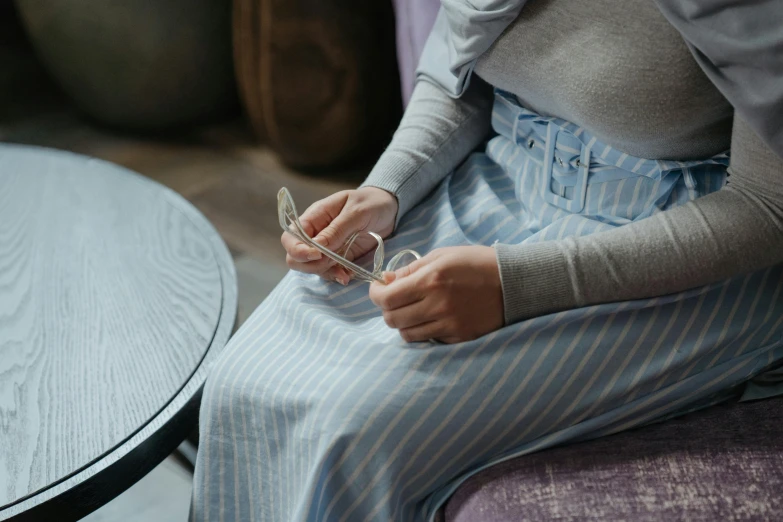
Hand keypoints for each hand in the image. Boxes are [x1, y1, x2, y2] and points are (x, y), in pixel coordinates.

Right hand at [280, 187, 397, 283]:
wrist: (389, 208)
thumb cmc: (371, 203)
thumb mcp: (356, 212)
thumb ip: (336, 229)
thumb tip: (317, 247)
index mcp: (314, 217)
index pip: (290, 237)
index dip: (298, 249)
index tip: (318, 255)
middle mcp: (316, 233)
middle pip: (295, 256)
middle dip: (310, 264)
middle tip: (333, 262)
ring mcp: (326, 248)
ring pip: (310, 267)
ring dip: (325, 272)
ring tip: (345, 272)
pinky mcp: (339, 258)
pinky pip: (329, 272)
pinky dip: (336, 276)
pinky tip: (348, 276)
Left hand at [369, 246, 504, 342]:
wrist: (515, 282)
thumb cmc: (477, 263)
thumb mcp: (442, 255)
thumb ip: (411, 269)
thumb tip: (386, 281)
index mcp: (431, 280)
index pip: (386, 298)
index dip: (375, 294)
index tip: (378, 288)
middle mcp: (438, 305)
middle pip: (392, 319)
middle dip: (387, 309)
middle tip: (394, 300)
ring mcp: (449, 324)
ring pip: (407, 334)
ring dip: (404, 323)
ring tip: (413, 309)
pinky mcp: (460, 337)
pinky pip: (429, 340)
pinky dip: (424, 331)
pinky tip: (432, 317)